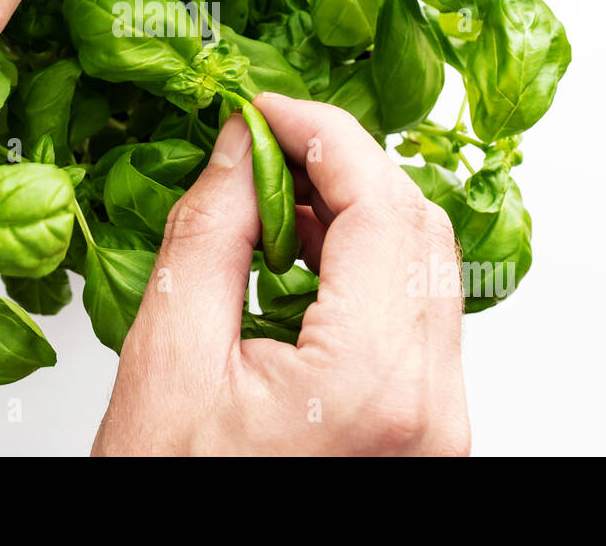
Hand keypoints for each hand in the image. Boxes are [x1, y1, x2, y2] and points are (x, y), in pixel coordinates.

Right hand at [92, 95, 471, 455]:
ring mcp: (436, 423)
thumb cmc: (174, 496)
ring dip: (358, 212)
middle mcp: (429, 408)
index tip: (266, 108)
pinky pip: (415, 314)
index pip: (383, 205)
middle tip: (268, 144)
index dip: (325, 132)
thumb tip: (241, 147)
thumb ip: (210, 234)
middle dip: (346, 164)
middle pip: (421, 229)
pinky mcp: (425, 428)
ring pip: (426, 267)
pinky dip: (365, 266)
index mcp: (371, 386)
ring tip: (274, 200)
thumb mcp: (168, 359)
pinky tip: (302, 256)